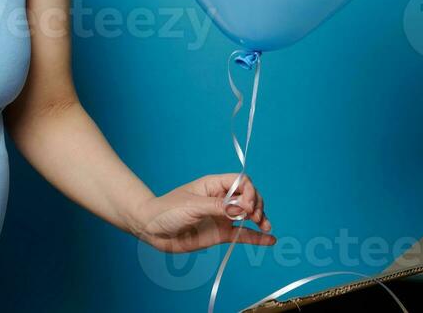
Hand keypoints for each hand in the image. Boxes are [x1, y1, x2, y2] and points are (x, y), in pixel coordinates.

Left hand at [130, 172, 274, 253]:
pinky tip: (270, 239)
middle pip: (249, 197)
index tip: (248, 207)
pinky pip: (243, 234)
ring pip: (249, 215)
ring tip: (266, 226)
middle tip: (254, 217)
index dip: (249, 192)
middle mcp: (221, 199)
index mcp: (213, 185)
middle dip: (257, 205)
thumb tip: (243, 209)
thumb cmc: (167, 210)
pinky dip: (257, 237)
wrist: (152, 230)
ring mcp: (222, 216)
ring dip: (261, 219)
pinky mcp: (221, 233)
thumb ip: (219, 208)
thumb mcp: (193, 206)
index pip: (240, 182)